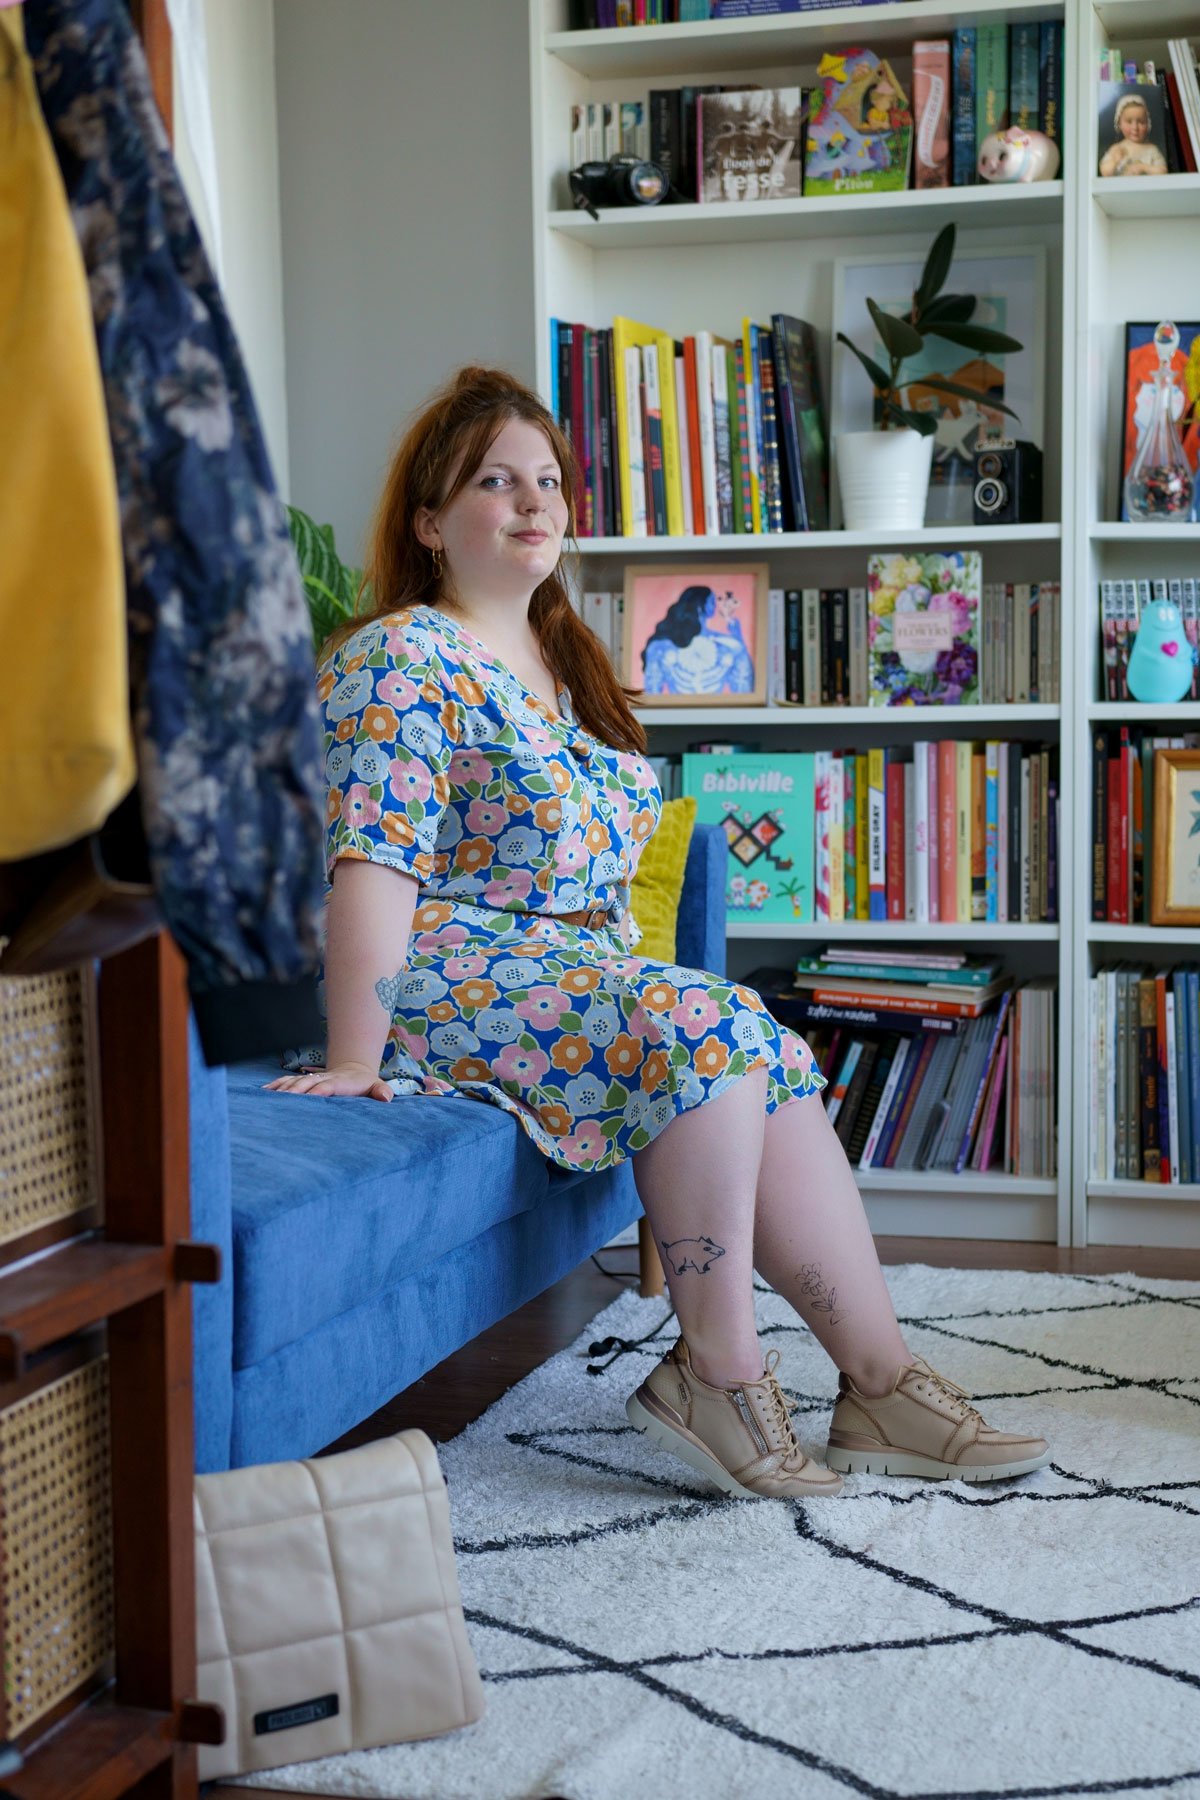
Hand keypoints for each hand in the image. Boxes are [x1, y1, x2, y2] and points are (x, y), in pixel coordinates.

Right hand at [263, 1061, 392, 1101]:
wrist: (354, 1072)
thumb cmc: (365, 1085)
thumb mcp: (377, 1087)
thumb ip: (382, 1091)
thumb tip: (386, 1097)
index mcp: (339, 1082)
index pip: (326, 1086)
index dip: (317, 1091)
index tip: (307, 1098)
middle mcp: (322, 1079)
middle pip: (305, 1083)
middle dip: (293, 1091)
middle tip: (280, 1102)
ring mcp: (312, 1079)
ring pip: (293, 1082)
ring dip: (281, 1089)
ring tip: (267, 1100)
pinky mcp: (304, 1082)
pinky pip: (286, 1082)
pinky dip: (275, 1086)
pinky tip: (263, 1093)